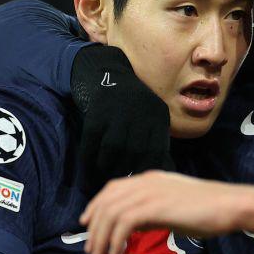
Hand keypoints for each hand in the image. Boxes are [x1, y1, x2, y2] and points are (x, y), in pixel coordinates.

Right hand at [71, 45, 170, 189]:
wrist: (104, 70)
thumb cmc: (129, 103)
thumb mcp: (148, 116)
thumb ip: (155, 141)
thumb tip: (165, 172)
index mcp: (158, 114)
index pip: (157, 150)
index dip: (147, 169)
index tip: (139, 182)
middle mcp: (141, 111)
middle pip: (135, 151)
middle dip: (126, 170)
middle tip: (120, 182)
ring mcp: (118, 109)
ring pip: (114, 148)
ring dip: (107, 166)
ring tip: (104, 175)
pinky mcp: (96, 110)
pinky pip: (92, 142)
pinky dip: (89, 157)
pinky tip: (89, 166)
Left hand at [80, 171, 235, 253]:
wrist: (229, 205)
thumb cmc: (209, 209)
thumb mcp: (175, 207)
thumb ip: (153, 211)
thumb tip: (134, 226)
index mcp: (151, 179)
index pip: (113, 188)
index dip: (95, 205)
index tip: (87, 224)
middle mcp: (146, 182)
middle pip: (107, 202)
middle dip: (95, 228)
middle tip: (92, 251)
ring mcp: (151, 192)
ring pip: (112, 213)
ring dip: (101, 238)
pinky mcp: (156, 206)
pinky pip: (124, 222)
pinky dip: (116, 239)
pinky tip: (118, 253)